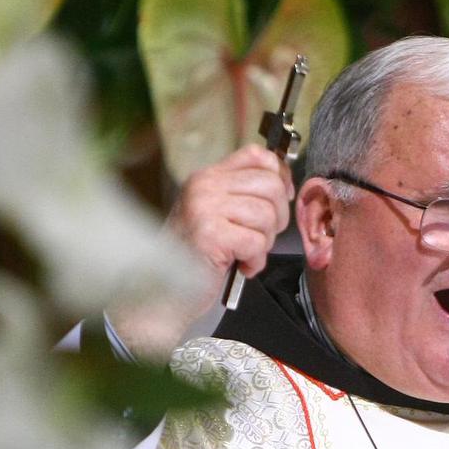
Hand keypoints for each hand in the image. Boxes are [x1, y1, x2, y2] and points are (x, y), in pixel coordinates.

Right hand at [107, 145, 293, 359]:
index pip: (256, 155)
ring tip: (244, 253)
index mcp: (207, 177)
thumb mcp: (218, 215)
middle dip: (277, 216)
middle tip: (260, 237)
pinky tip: (240, 266)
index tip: (280, 199)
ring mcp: (204, 208)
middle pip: (270, 185)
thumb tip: (284, 182)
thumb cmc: (196, 257)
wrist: (164, 293)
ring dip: (264, 242)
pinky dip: (255, 261)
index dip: (279, 176)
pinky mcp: (210, 235)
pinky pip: (256, 241)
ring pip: (266, 215)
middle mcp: (204, 186)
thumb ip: (243, 195)